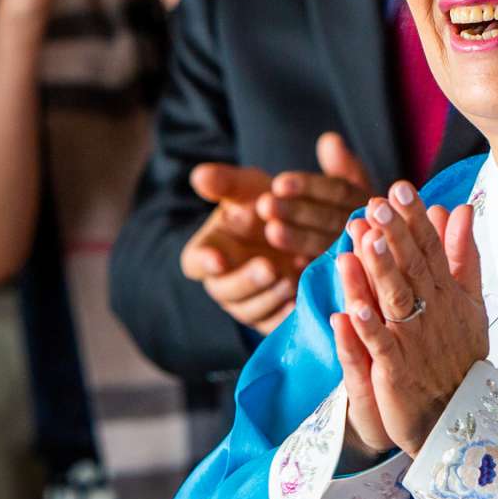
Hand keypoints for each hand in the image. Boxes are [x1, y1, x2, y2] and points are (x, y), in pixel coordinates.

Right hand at [180, 163, 300, 332]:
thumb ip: (225, 183)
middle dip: (247, 280)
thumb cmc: (263, 205)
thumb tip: (199, 175)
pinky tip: (302, 301)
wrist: (299, 225)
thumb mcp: (247, 188)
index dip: (203, 261)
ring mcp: (249, 302)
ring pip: (252, 309)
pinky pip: (275, 323)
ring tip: (293, 276)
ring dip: (271, 295)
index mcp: (210, 251)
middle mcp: (225, 282)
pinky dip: (287, 314)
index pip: (195, 262)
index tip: (218, 258)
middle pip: (226, 290)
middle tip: (269, 267)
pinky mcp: (273, 316)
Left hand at [258, 132, 375, 262]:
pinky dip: (311, 268)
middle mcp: (369, 225)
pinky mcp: (355, 279)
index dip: (308, 186)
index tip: (278, 183)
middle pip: (333, 217)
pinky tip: (289, 266)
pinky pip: (333, 274)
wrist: (361, 257)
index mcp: (365, 198)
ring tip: (271, 231)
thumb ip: (339, 166)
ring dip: (300, 238)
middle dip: (298, 210)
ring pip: (330, 245)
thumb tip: (330, 140)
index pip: (338, 189)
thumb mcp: (342, 187)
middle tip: (264, 204)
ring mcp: (364, 254)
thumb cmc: (340, 213)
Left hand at [330, 182, 487, 456]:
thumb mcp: (470, 302)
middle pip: (413, 268)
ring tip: (366, 238)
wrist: (457, 416)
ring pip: (395, 300)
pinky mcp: (396, 371)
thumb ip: (463, 255)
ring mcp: (414, 341)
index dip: (415, 219)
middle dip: (395, 235)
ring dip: (380, 271)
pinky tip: (350, 307)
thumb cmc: (459, 355)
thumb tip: (459, 208)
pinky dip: (367, 328)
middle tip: (378, 202)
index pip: (431, 249)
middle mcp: (432, 312)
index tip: (400, 188)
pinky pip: (380, 346)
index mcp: (447, 294)